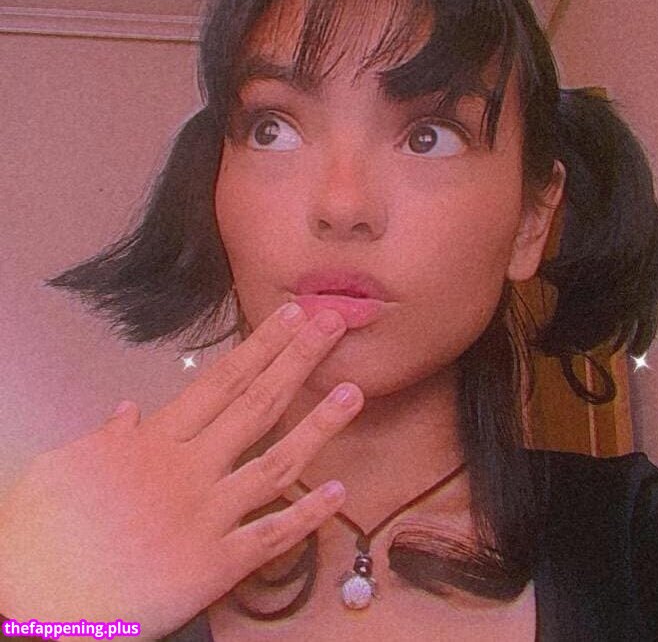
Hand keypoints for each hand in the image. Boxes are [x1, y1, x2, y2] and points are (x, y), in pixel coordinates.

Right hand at [0, 303, 359, 638]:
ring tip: (354, 393)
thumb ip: (103, 438)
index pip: (221, 381)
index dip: (262, 346)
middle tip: (333, 326)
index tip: (293, 317)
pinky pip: (270, 537)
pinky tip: (338, 492)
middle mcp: (190, 470)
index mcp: (155, 442)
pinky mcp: (216, 566)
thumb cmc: (47, 533)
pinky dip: (306, 515)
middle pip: (256, 405)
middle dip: (298, 361)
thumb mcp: (60, 469)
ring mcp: (208, 516)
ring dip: (319, 427)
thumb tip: (128, 409)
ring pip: (276, 464)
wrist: (41, 602)